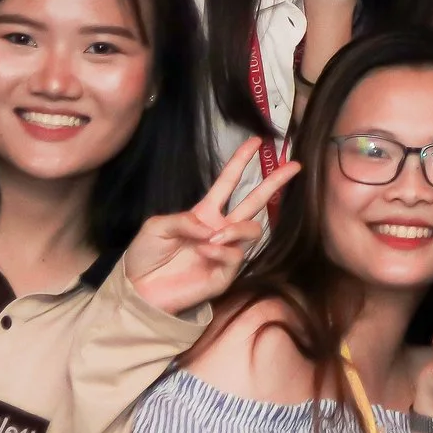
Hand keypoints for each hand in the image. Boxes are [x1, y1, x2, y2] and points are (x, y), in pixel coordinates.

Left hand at [121, 139, 301, 315]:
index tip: (256, 141)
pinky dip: (220, 250)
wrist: (138, 291)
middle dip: (275, 182)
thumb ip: (183, 219)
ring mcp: (225, 251)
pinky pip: (235, 256)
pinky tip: (204, 252)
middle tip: (295, 166)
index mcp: (204, 213)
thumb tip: (212, 226)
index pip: (228, 182)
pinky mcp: (225, 274)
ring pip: (252, 229)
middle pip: (255, 201)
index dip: (241, 161)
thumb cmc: (145, 256)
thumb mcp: (156, 227)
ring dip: (235, 229)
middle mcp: (220, 229)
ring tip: (214, 237)